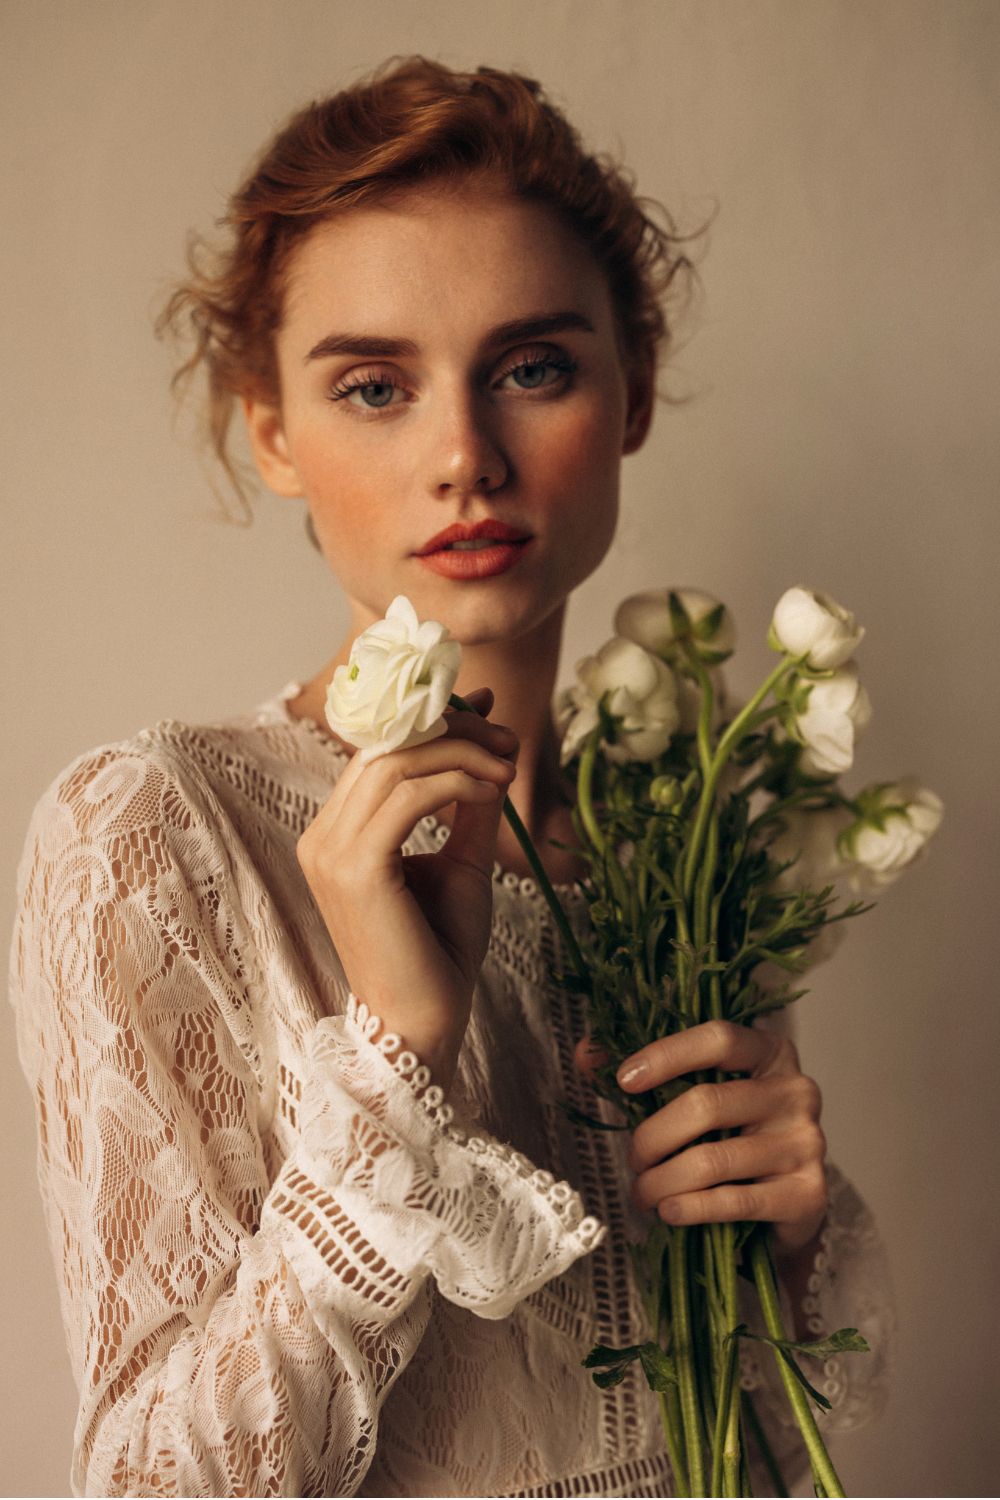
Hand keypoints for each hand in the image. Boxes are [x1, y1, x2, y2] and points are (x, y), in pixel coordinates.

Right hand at [297, 687, 516, 1089]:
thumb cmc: (440, 951)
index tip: (491, 714)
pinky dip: (456, 782)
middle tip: (509, 740)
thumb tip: (490, 747)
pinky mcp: (354, 869)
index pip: (379, 753)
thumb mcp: (460, 861)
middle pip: (386, 748)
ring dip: (461, 753)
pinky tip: (494, 790)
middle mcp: (322, 836)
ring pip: (396, 764)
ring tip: (509, 765)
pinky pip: (407, 797)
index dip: (435, 724)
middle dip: (454, 732)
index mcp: (336, 833)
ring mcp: (330, 851)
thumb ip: (466, 805)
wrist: (423, 1023)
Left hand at [574, 1020, 827, 1256]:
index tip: (624, 1080)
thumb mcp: (699, 1094)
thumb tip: (585, 1054)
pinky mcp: (808, 1194)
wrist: (788, 1203)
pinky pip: (734, 1201)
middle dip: (653, 1136)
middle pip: (707, 1103)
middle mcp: (797, 1091)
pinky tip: (668, 1212)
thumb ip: (648, 1071)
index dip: (667, 1055)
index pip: (719, 1038)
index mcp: (770, 1052)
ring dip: (663, 1181)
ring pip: (713, 1159)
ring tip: (643, 1194)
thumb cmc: (734, 1136)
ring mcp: (807, 1143)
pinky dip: (690, 1208)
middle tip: (632, 1160)